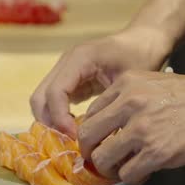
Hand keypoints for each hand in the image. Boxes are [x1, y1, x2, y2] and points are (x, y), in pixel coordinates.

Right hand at [30, 27, 173, 137]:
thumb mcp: (130, 81)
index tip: (76, 137)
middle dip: (49, 123)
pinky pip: (53, 102)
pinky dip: (57, 118)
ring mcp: (64, 71)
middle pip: (40, 97)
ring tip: (71, 139)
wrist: (144, 40)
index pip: (55, 92)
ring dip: (51, 122)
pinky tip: (75, 131)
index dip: (60, 118)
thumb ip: (111, 105)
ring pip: (42, 101)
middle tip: (68, 143)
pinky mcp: (68, 81)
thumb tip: (95, 136)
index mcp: (78, 59)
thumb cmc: (141, 57)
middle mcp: (65, 63)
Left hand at [78, 70, 184, 184]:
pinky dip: (133, 178)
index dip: (92, 134)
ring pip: (103, 159)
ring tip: (125, 169)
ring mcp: (142, 128)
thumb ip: (130, 101)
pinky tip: (145, 173)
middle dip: (92, 154)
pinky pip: (128, 174)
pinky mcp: (158, 151)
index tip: (99, 143)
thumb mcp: (155, 84)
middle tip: (103, 162)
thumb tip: (112, 128)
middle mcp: (129, 103)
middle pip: (87, 137)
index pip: (90, 113)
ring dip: (112, 169)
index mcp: (126, 84)